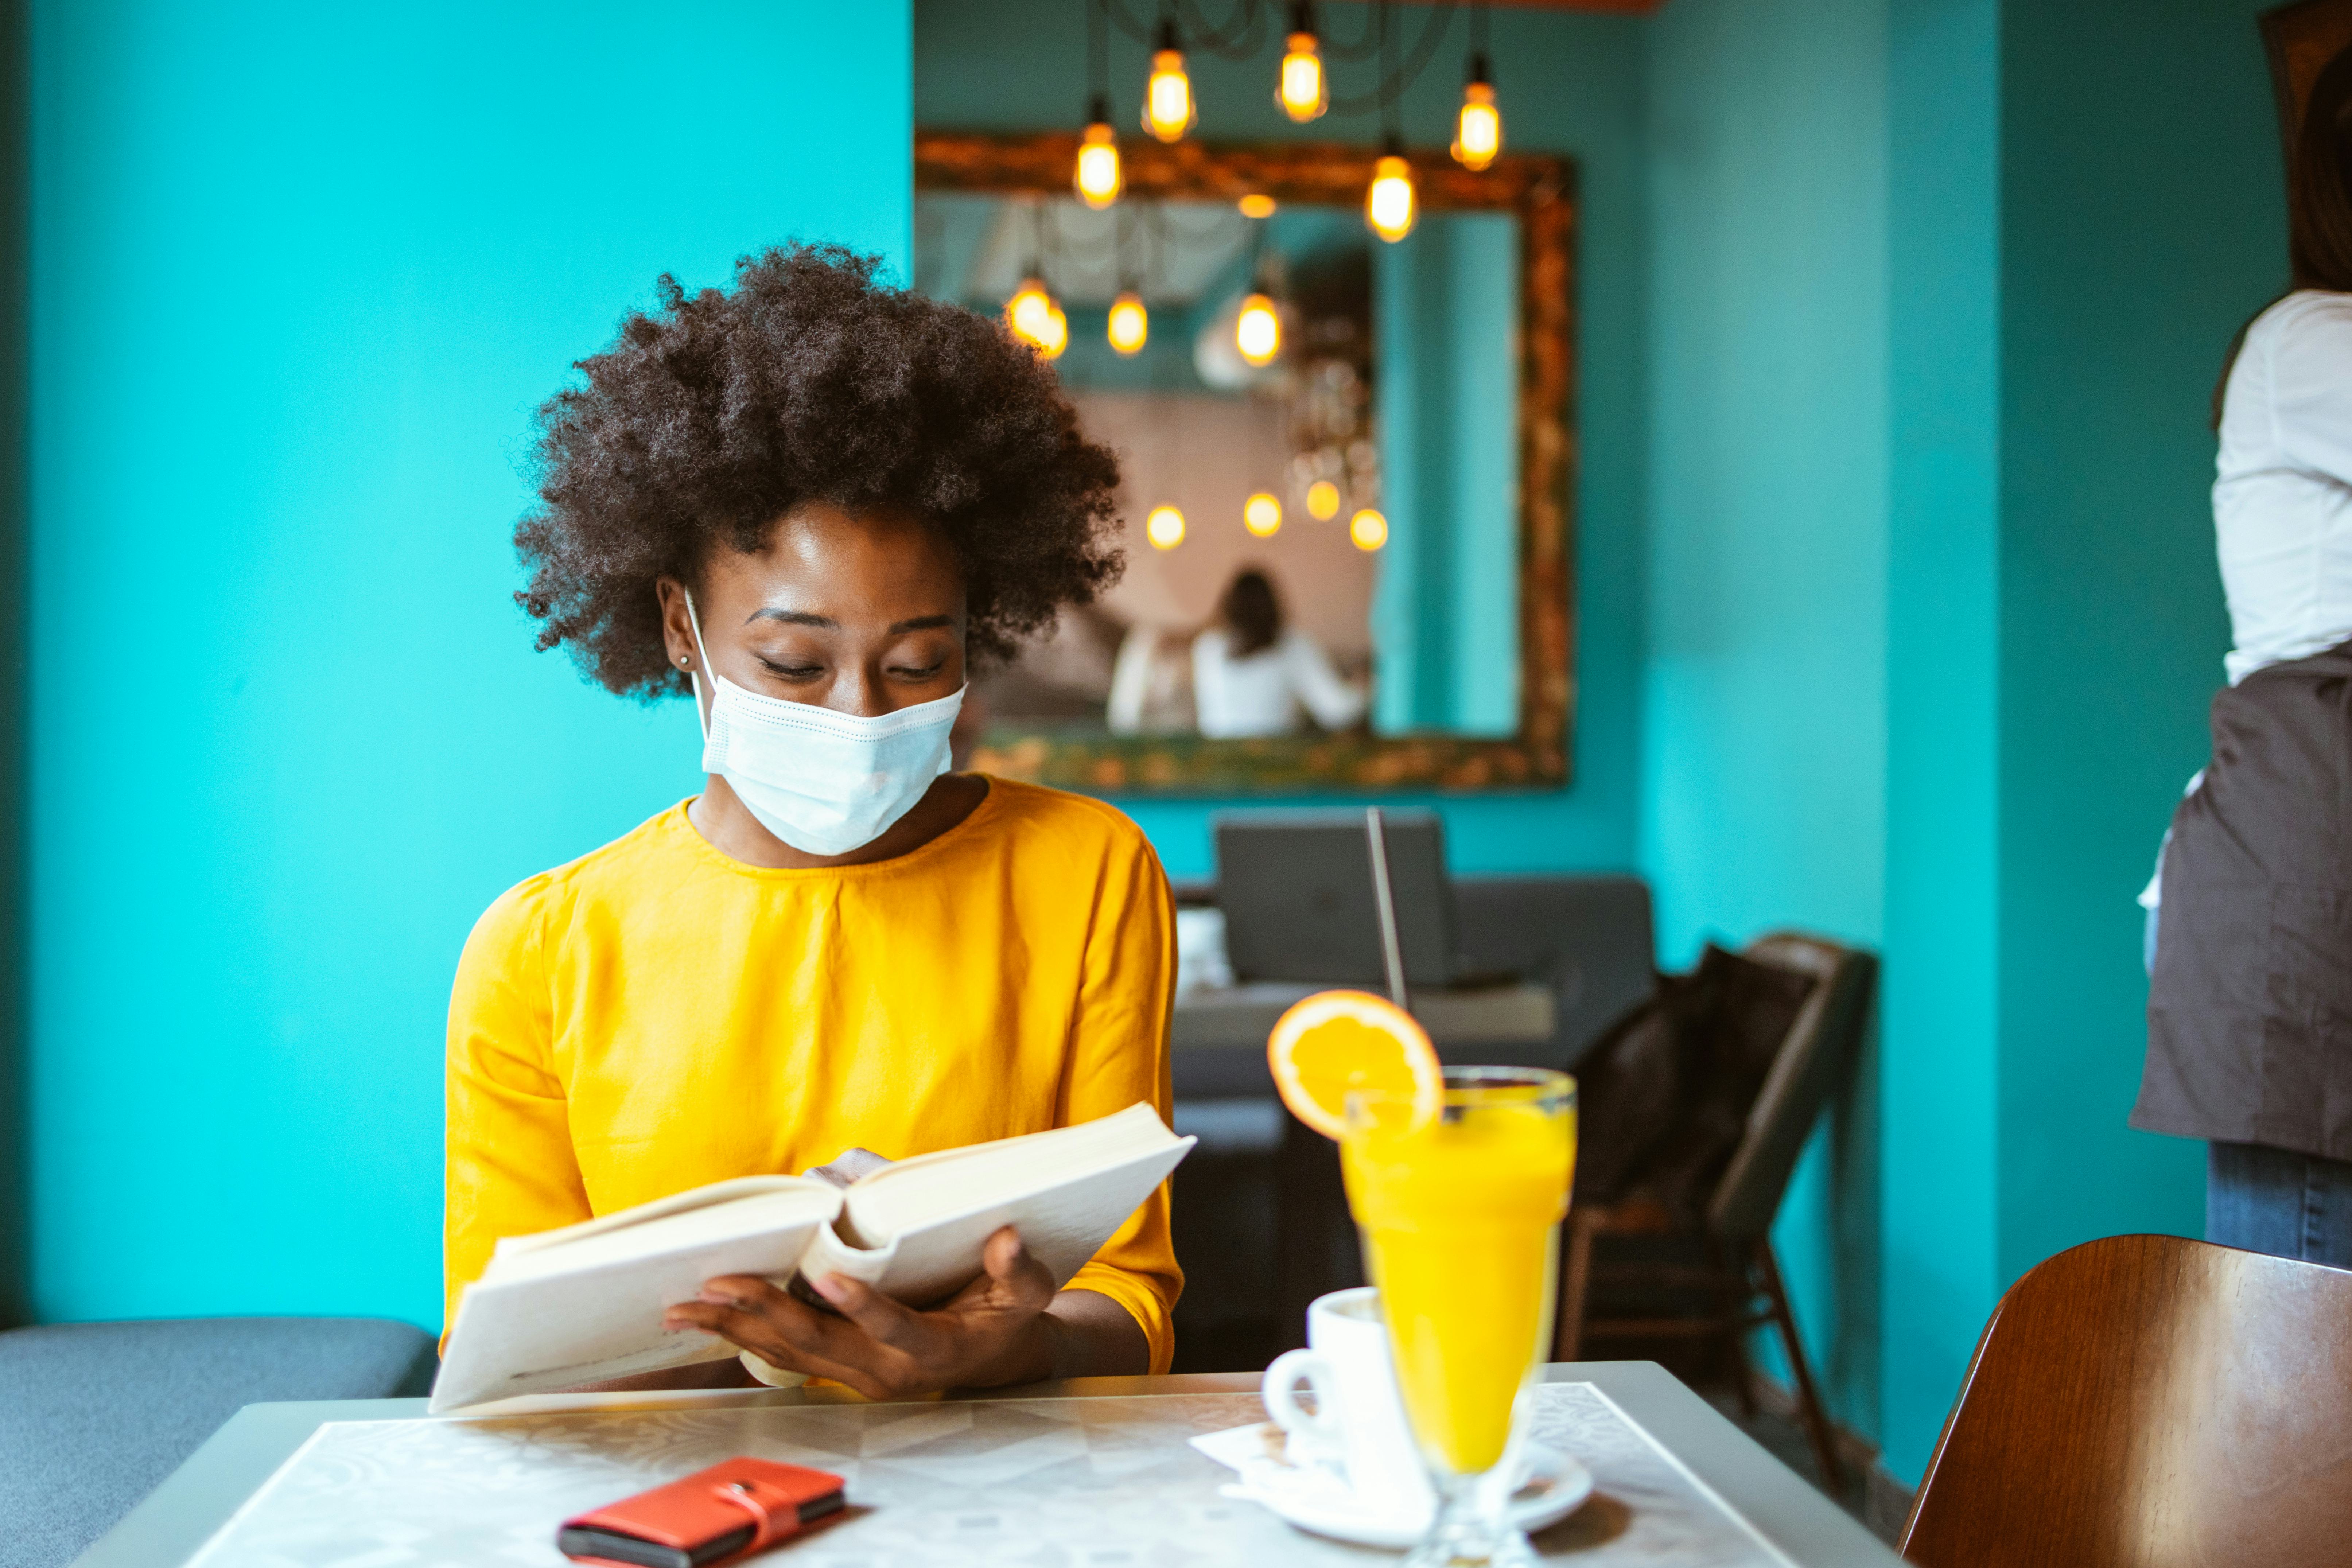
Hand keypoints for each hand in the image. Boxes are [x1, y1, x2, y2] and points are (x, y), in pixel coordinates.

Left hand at [663, 1225, 1062, 1399]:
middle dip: (763, 1313)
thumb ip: (1019, 1272)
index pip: (894, 1330)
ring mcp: (856, 1373)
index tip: (826, 1277)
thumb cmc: (1006, 1318)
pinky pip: (782, 1356)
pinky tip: (705, 1320)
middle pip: (817, 1345)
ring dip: (734, 1329)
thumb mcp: (1027, 1296)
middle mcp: (885, 1370)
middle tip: (717, 1286)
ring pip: (787, 1354)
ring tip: (684, 1309)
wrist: (992, 1360)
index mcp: (932, 1349)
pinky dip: (741, 1336)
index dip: (862, 1306)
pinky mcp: (837, 1367)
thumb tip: (1007, 1239)